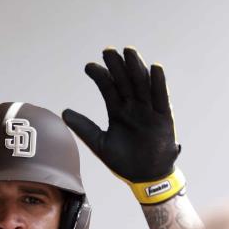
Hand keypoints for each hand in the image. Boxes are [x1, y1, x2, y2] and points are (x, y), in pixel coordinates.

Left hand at [64, 47, 180, 183]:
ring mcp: (148, 111)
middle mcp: (133, 107)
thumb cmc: (124, 161)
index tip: (88, 67)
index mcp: (118, 111)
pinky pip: (161, 98)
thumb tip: (64, 112)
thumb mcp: (100, 143)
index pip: (108, 88)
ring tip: (129, 52)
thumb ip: (84, 127)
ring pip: (142, 85)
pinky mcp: (163, 118)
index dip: (100, 76)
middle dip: (117, 66)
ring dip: (136, 68)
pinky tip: (155, 68)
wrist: (144, 178)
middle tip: (107, 50)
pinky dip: (159, 84)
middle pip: (124, 81)